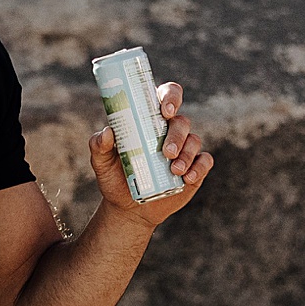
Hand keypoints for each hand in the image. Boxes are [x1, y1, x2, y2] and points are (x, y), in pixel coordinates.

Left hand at [88, 82, 211, 227]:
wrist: (128, 209)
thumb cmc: (115, 178)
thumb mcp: (102, 162)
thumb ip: (99, 146)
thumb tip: (107, 132)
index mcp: (150, 120)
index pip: (167, 96)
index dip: (171, 97)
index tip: (165, 110)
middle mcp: (170, 131)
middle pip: (182, 121)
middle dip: (177, 135)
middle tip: (166, 152)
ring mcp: (184, 149)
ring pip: (194, 141)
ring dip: (186, 154)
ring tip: (174, 170)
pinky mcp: (194, 168)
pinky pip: (205, 161)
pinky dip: (199, 167)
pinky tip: (187, 178)